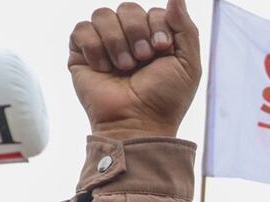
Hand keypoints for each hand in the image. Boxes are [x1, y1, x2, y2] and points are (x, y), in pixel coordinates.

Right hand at [69, 0, 200, 138]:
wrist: (138, 123)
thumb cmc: (165, 99)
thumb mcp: (188, 64)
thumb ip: (185, 28)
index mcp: (155, 40)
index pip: (153, 11)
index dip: (157, 26)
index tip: (162, 49)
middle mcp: (130, 39)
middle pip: (127, 8)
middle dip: (137, 32)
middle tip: (142, 59)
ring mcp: (105, 45)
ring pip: (103, 15)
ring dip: (117, 41)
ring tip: (124, 67)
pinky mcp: (81, 54)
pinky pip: (81, 29)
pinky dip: (94, 47)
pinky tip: (104, 68)